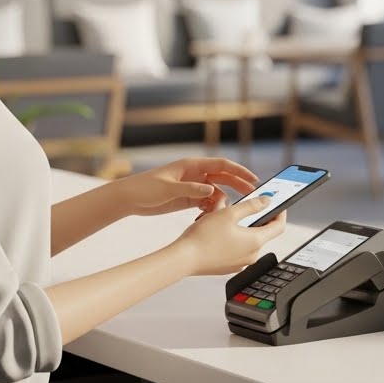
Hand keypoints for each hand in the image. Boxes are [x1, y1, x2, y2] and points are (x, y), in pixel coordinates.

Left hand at [112, 157, 258, 216]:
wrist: (129, 198)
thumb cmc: (145, 188)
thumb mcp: (168, 188)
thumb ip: (191, 190)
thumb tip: (212, 191)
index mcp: (192, 166)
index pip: (222, 165)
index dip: (239, 171)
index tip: (253, 179)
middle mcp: (195, 175)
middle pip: (223, 178)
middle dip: (238, 186)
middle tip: (253, 196)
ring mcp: (192, 187)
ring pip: (215, 193)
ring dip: (221, 202)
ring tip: (220, 213)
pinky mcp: (188, 199)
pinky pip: (206, 203)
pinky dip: (210, 209)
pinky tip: (208, 217)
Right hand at [171, 197, 286, 275]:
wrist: (183, 259)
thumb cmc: (204, 237)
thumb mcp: (229, 213)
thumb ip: (251, 205)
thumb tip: (267, 201)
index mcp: (256, 241)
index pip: (279, 226)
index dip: (281, 213)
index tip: (278, 204)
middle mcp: (251, 255)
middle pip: (262, 232)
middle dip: (255, 217)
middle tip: (244, 206)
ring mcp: (240, 263)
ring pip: (247, 240)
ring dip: (241, 227)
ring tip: (225, 217)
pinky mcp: (229, 266)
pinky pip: (237, 249)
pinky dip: (233, 238)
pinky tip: (218, 231)